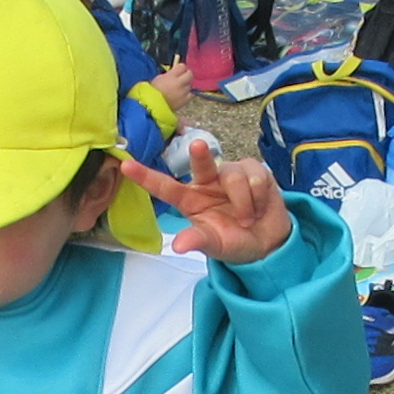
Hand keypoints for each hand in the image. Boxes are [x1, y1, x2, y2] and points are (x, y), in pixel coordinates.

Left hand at [119, 144, 290, 263]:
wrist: (268, 244)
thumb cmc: (233, 242)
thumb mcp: (214, 245)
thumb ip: (197, 241)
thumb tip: (179, 246)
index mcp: (190, 200)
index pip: (164, 186)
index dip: (145, 176)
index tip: (125, 165)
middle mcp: (207, 182)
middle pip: (200, 163)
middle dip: (199, 154)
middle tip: (198, 146)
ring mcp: (230, 174)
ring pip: (233, 175)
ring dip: (243, 202)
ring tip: (248, 219)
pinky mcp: (253, 170)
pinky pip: (255, 176)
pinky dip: (259, 197)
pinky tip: (260, 207)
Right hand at [152, 63, 192, 111]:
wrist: (152, 106)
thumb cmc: (152, 91)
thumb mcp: (159, 78)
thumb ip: (169, 74)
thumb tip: (176, 73)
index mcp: (171, 76)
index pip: (182, 66)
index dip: (181, 68)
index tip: (178, 70)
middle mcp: (179, 83)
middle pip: (190, 74)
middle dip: (186, 75)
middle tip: (182, 78)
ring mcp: (183, 92)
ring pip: (190, 85)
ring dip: (186, 85)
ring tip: (179, 89)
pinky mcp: (185, 101)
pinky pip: (190, 95)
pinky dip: (187, 94)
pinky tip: (181, 95)